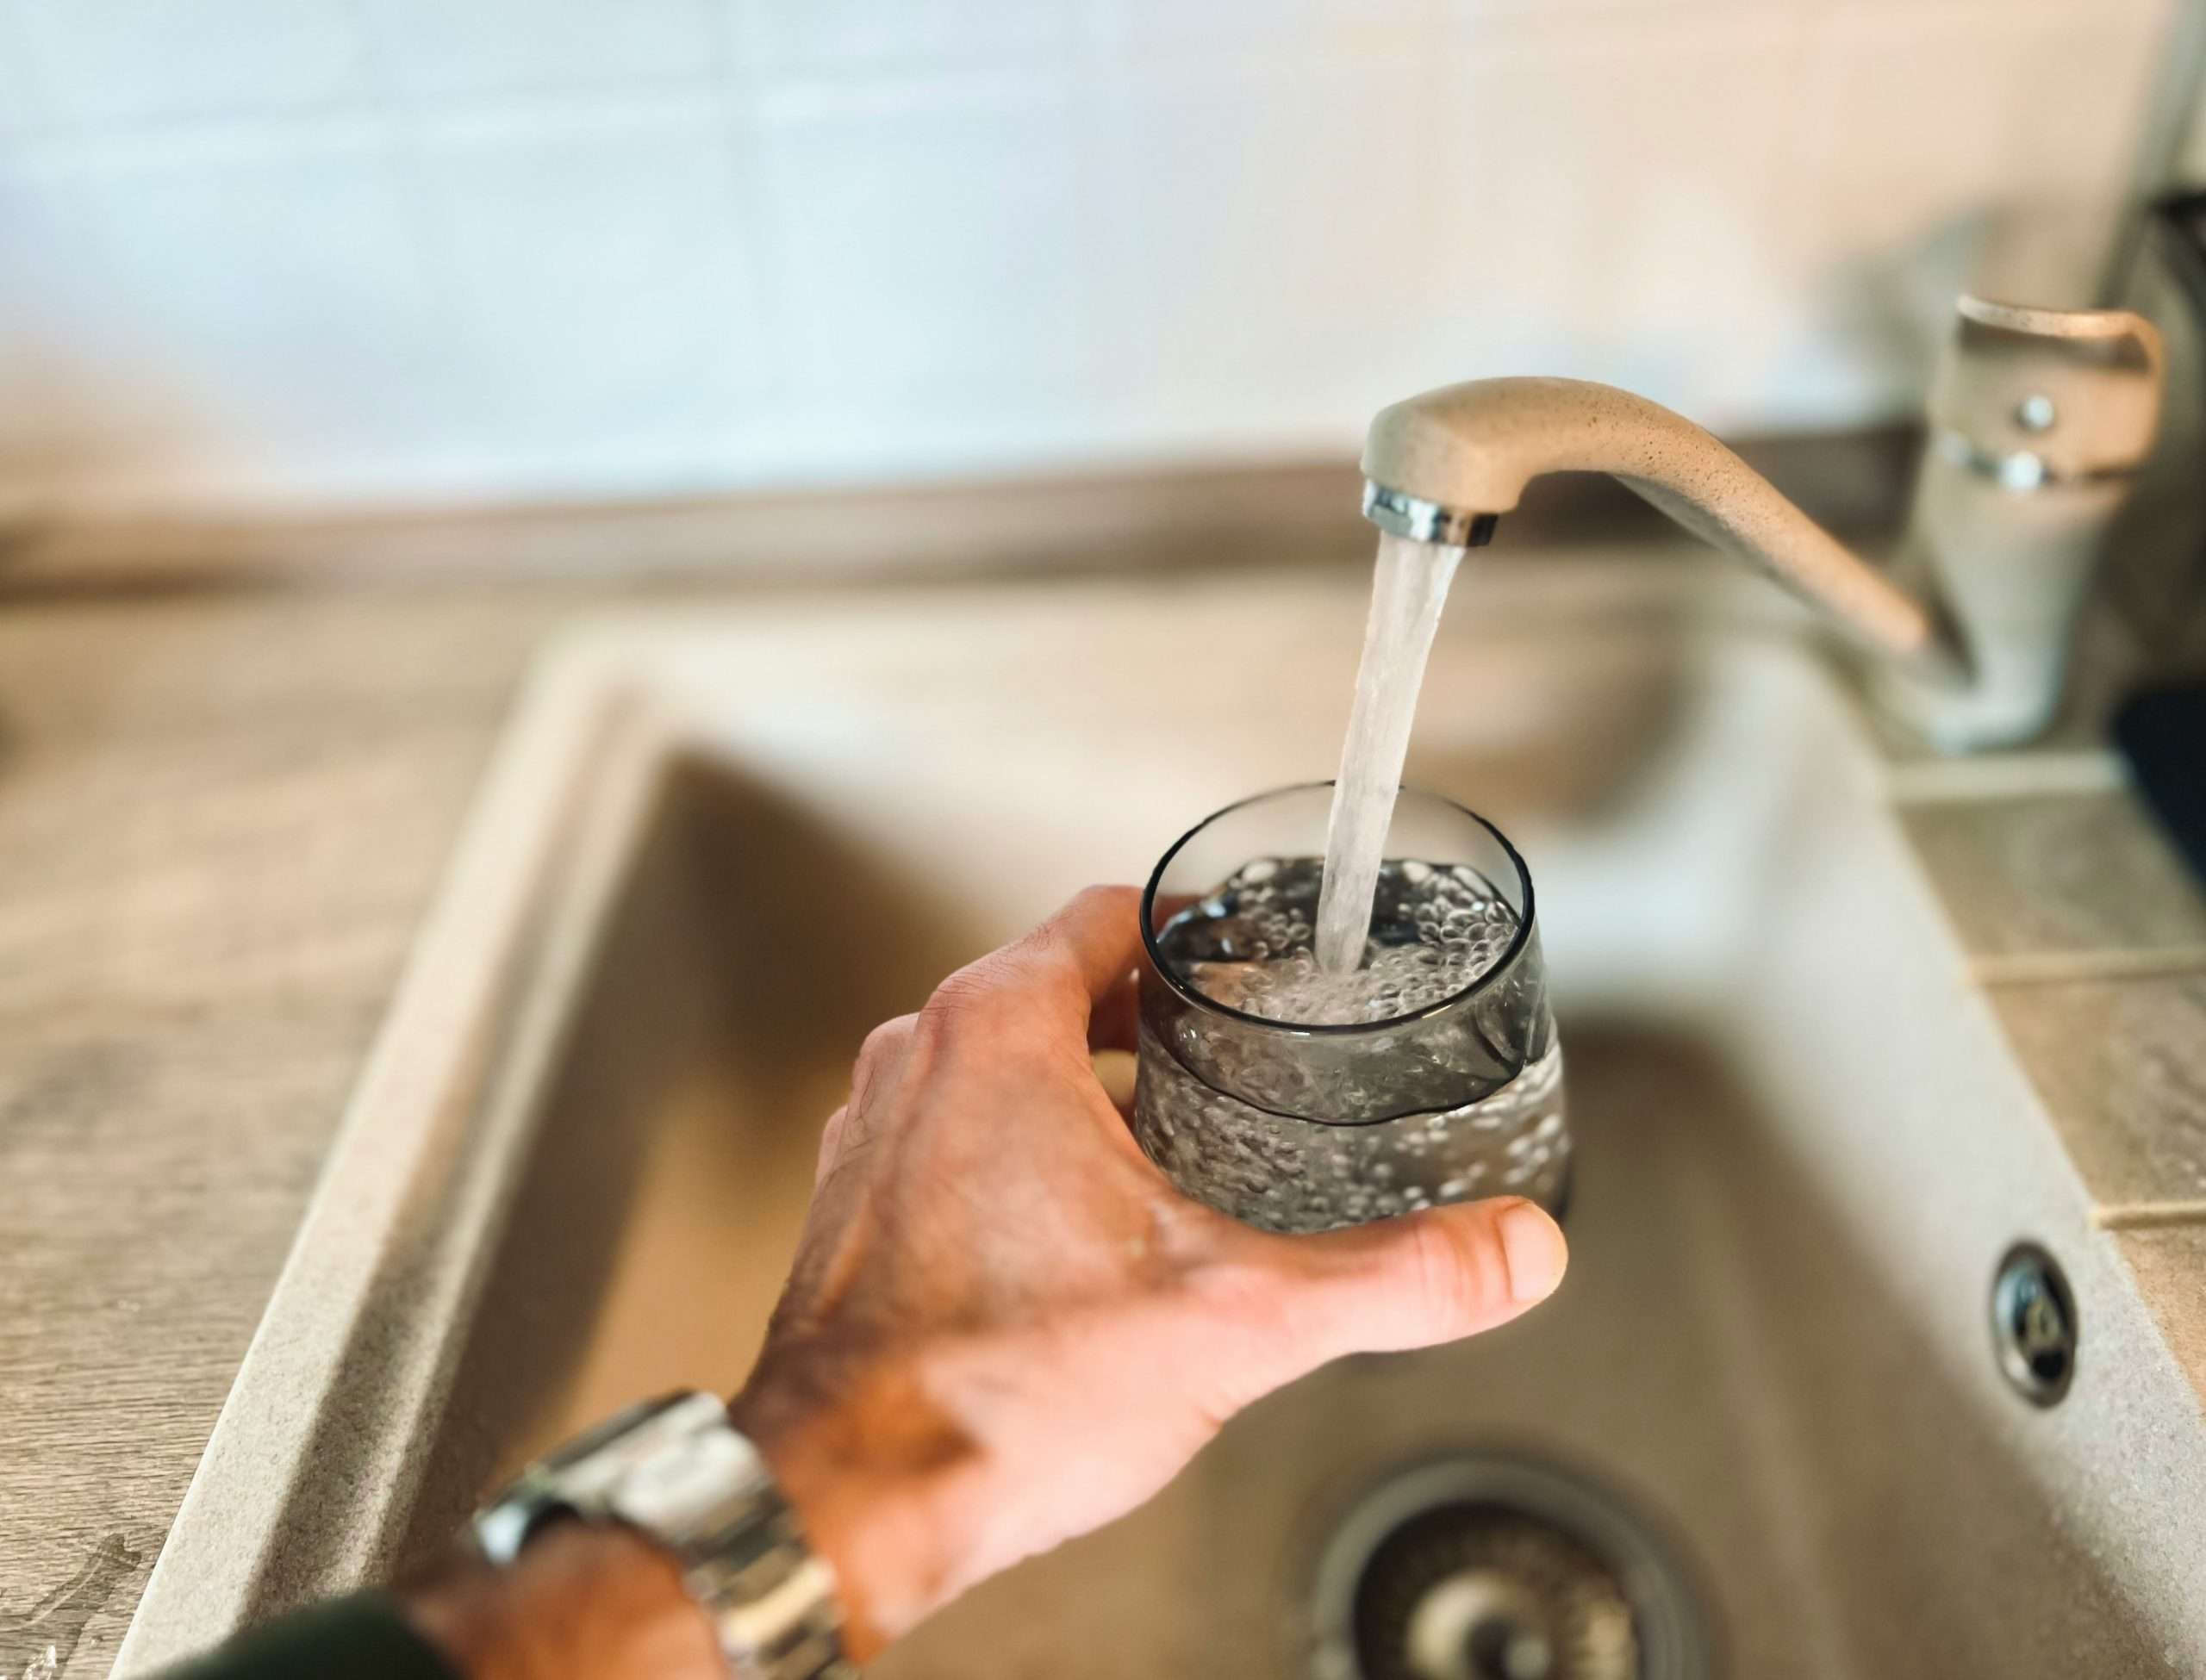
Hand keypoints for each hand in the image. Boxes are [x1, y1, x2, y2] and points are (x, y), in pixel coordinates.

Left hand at [730, 885, 1569, 1657]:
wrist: (850, 1501)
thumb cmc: (999, 1390)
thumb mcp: (1236, 1317)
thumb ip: (1391, 1278)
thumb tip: (1513, 1249)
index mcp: (995, 1030)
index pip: (1104, 915)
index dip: (1189, 925)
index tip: (1244, 950)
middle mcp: (916, 1060)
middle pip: (1053, 986)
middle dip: (1151, 1012)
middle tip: (1235, 1046)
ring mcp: (873, 1134)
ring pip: (995, 1064)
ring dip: (1085, 1082)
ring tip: (1176, 1134)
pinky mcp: (855, 1210)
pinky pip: (950, 1136)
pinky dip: (1022, 1149)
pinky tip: (1084, 1228)